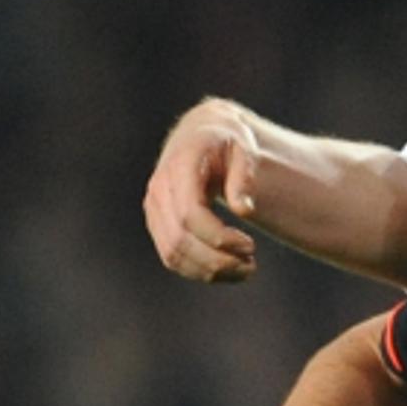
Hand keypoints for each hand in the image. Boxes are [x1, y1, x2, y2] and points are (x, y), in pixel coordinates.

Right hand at [143, 99, 259, 282]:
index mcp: (181, 166)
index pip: (190, 213)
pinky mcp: (157, 223)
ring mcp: (155, 208)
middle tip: (251, 266)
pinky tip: (227, 270)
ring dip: (209, 270)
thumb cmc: (226, 141)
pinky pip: (171, 256)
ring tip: (245, 269)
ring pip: (173, 254)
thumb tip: (245, 211)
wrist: (199, 135)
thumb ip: (243, 177)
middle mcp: (160, 188)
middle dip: (217, 260)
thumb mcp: (243, 149)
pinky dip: (198, 270)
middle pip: (180, 239)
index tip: (250, 246)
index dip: (219, 236)